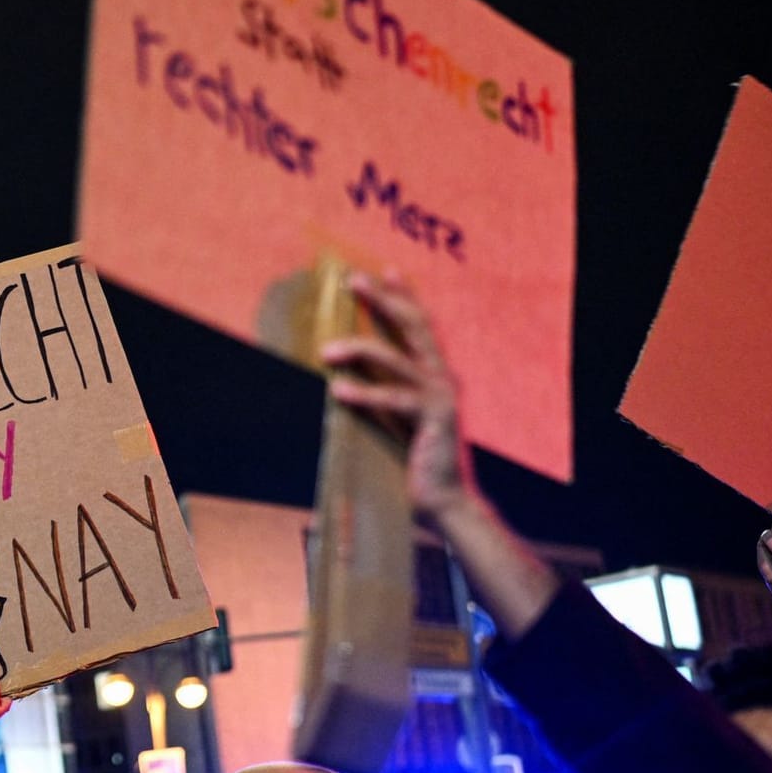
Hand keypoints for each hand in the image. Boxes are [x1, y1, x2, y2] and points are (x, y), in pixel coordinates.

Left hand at [319, 271, 477, 518]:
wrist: (445, 501)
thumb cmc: (416, 459)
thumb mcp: (396, 418)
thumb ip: (381, 392)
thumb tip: (341, 373)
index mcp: (435, 374)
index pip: (419, 326)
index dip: (403, 297)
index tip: (383, 271)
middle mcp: (442, 378)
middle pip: (412, 327)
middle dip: (383, 301)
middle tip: (353, 280)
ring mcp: (441, 396)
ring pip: (396, 360)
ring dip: (359, 350)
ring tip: (326, 350)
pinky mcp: (435, 420)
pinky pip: (395, 400)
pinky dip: (365, 393)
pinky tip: (338, 390)